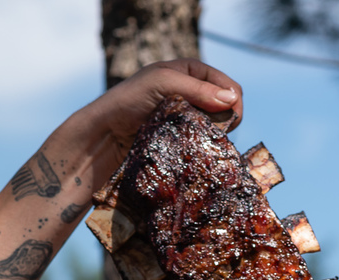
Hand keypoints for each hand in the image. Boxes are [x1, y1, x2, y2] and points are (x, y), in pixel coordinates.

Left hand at [106, 58, 242, 132]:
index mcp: (192, 71)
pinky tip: (195, 150)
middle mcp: (192, 92)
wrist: (104, 131)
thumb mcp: (163, 83)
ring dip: (213, 134)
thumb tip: (232, 99)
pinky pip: (201, 140)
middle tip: (214, 134)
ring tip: (201, 142)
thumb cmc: (129, 100)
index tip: (230, 122)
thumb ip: (197, 89)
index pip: (228, 85)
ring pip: (215, 126)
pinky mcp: (180, 136)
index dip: (234, 102)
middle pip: (226, 107)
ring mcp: (186, 115)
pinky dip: (202, 144)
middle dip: (225, 120)